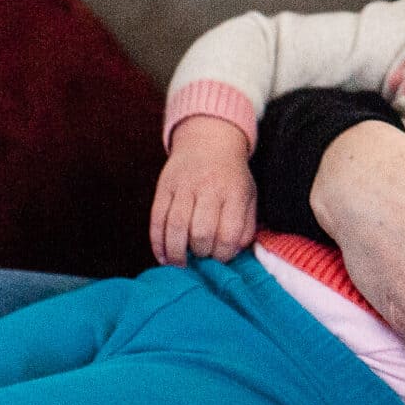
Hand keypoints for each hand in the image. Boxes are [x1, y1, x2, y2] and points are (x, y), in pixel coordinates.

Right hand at [150, 117, 257, 264]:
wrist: (208, 141)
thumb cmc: (231, 177)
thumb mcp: (249, 195)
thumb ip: (246, 226)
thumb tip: (234, 253)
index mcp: (234, 192)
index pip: (229, 233)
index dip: (224, 254)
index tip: (221, 258)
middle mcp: (209, 188)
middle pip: (201, 232)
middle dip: (201, 253)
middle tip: (202, 257)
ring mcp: (184, 186)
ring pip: (175, 226)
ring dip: (176, 252)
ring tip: (181, 264)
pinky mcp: (163, 187)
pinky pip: (156, 219)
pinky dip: (157, 242)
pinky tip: (163, 256)